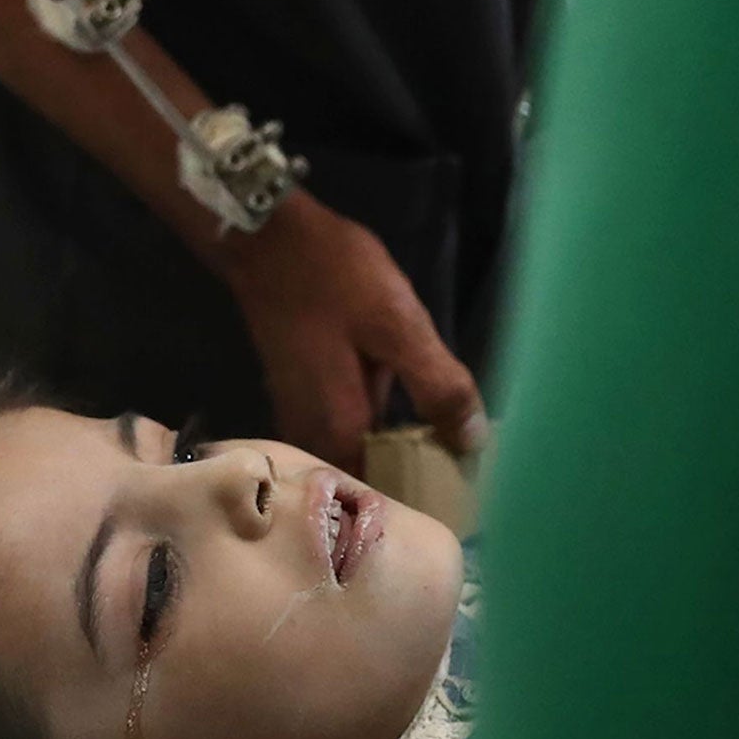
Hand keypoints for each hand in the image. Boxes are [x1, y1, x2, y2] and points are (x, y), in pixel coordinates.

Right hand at [224, 194, 487, 470]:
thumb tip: (472, 442)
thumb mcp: (398, 325)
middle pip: (372, 479)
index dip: (427, 499)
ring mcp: (305, 418)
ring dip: (401, 453)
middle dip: (417, 479)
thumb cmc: (332, 278)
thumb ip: (436, 385)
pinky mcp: (305, 398)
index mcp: (339, 433)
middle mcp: (315, 439)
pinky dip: (382, 428)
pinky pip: (350, 429)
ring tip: (454, 454)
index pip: (387, 496)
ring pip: (362, 454)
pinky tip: (414, 415)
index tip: (468, 497)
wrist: (266, 239)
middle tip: (471, 475)